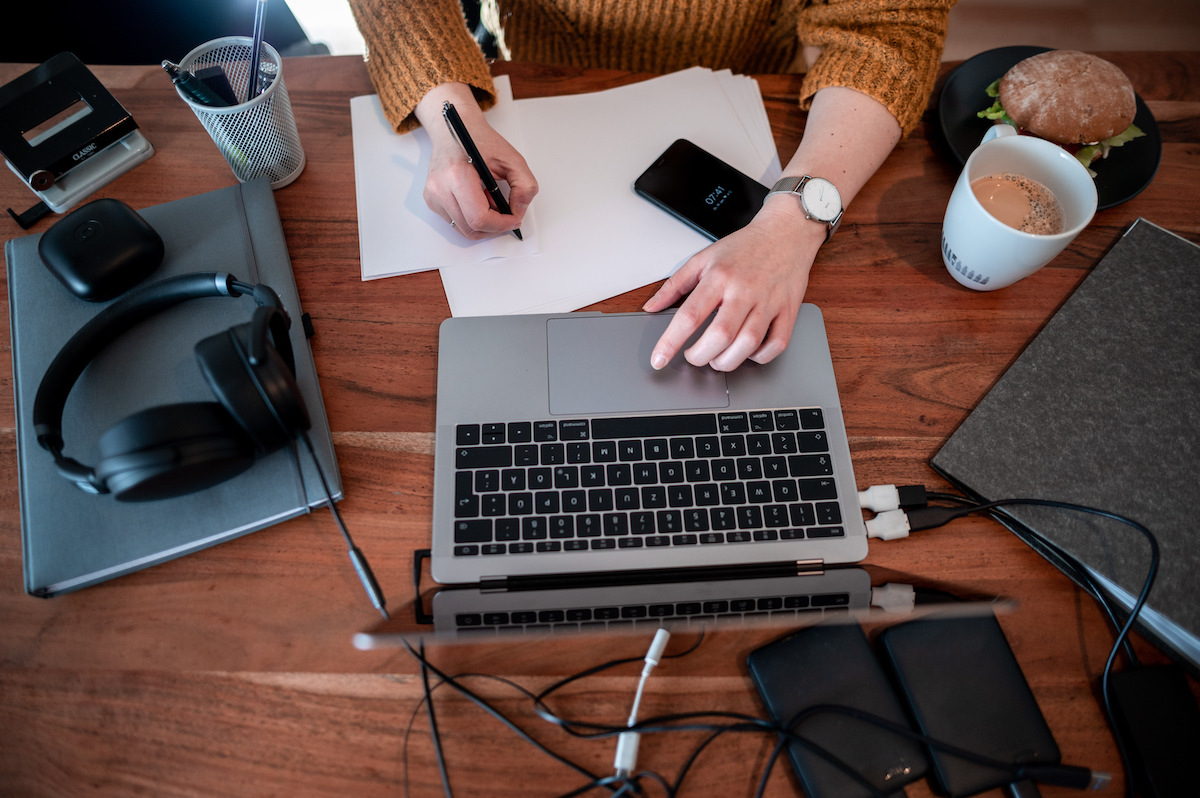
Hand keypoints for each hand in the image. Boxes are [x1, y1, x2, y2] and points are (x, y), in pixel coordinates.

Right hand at [415, 83, 537, 238]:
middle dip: (493, 226)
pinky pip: (456, 222)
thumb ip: (524, 186)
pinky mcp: (432, 200)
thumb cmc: (479, 140)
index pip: (479, 218)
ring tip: (491, 201)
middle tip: (505, 212)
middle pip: (471, 229)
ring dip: (483, 224)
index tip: (514, 219)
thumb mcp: (512, 158)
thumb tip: (518, 212)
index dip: (501, 224)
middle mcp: (440, 188)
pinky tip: (478, 200)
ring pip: (464, 230)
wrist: (453, 129)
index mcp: (457, 176)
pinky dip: (472, 219)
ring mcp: (433, 196)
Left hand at [642, 198, 824, 370]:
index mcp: (719, 276)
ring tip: (717, 359)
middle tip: (693, 357)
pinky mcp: (788, 310)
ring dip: (727, 361)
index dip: (671, 342)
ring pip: (748, 344)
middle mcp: (744, 290)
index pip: (690, 315)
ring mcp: (769, 301)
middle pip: (720, 335)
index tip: (659, 359)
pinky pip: (777, 344)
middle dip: (700, 356)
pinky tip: (747, 352)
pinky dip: (760, 357)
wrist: (786, 232)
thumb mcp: (703, 258)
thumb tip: (651, 307)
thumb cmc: (744, 247)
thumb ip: (674, 284)